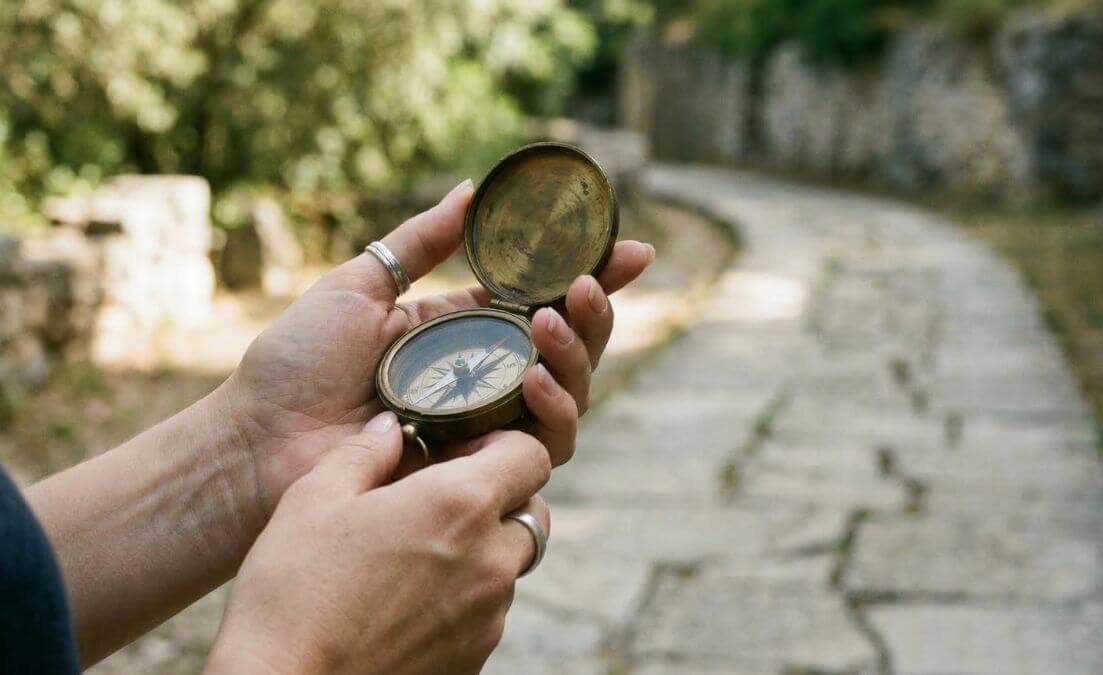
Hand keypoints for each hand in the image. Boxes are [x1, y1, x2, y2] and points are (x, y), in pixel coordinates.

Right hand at [205, 413, 551, 674]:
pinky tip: (407, 600)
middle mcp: (491, 559)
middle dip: (500, 497)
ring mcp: (489, 615)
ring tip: (416, 553)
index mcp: (460, 505)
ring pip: (509, 564)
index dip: (504, 444)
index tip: (463, 450)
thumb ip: (364, 451)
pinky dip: (464, 597)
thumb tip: (391, 426)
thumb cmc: (292, 592)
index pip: (532, 455)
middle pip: (531, 511)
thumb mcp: (313, 499)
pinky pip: (487, 612)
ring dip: (481, 549)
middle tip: (443, 498)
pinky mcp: (476, 657)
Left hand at [219, 180, 652, 534]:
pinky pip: (547, 444)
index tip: (630, 248)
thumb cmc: (297, 365)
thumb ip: (420, 242)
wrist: (260, 441)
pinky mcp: (485, 471)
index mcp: (461, 331)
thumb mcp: (359, 285)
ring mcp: (488, 426)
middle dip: (595, 313)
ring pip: (571, 394)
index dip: (591, 275)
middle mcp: (486, 378)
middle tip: (590, 284)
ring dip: (578, 354)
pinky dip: (553, 408)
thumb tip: (471, 189)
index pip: (541, 299)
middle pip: (569, 346)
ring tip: (555, 320)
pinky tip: (535, 376)